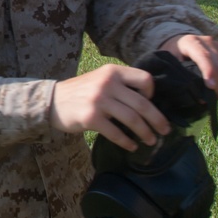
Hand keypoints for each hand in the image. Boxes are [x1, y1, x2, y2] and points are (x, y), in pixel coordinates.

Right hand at [50, 64, 168, 151]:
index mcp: (113, 71)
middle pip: (142, 103)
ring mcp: (99, 101)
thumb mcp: (101, 79)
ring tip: (151, 140)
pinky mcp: (91, 118)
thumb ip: (121, 84)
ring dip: (145, 132)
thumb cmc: (81, 92)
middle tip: (165, 130)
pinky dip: (127, 142)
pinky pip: (116, 132)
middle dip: (157, 120)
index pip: (145, 79)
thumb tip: (148, 102)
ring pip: (132, 119)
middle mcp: (107, 83)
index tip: (151, 104)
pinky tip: (132, 146)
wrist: (53, 101)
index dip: (152, 93)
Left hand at [159, 34, 217, 97]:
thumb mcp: (169, 61)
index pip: (204, 56)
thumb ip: (177, 72)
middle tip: (210, 99)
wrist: (179, 43)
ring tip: (214, 97)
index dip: (209, 71)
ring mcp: (217, 46)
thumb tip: (185, 89)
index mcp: (190, 41)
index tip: (211, 87)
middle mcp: (207, 41)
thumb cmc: (172, 55)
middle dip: (217, 83)